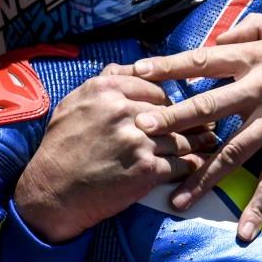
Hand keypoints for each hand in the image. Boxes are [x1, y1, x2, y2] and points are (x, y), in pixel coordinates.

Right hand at [15, 71, 213, 242]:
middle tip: (206, 123)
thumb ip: (103, 82)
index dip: (167, 99)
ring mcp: (136, 140)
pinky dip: (192, 165)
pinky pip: (180, 163)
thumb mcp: (73, 103)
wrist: (52, 191)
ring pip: (179, 136)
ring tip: (210, 141)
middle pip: (171, 111)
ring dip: (197, 141)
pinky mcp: (146, 169)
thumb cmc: (60, 148)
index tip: (175, 108)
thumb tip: (129, 69)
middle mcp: (122, 110)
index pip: (154, 87)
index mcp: (105, 89)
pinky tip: (199, 165)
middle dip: (188, 119)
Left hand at [131, 14, 261, 241]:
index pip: (203, 60)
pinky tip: (243, 230)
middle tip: (140, 131)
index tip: (136, 72)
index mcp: (257, 58)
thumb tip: (217, 36)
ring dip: (204, 177)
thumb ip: (252, 27)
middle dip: (172, 120)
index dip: (169, 66)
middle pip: (208, 106)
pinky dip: (258, 206)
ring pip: (233, 151)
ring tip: (177, 198)